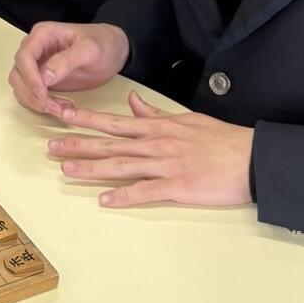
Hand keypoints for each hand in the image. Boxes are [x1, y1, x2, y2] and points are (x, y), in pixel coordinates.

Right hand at [8, 21, 130, 113]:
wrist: (113, 50)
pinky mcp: (42, 79)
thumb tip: (44, 77)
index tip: (43, 95)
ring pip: (20, 86)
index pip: (24, 57)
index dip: (30, 78)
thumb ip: (66, 61)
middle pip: (18, 73)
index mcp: (43, 35)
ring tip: (60, 109)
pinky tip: (61, 107)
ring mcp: (37, 64)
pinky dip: (40, 104)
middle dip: (31, 94)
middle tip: (52, 108)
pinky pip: (31, 94)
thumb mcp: (89, 50)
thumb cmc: (103, 44)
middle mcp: (35, 48)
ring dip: (34, 102)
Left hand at [45, 93, 254, 208]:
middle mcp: (157, 143)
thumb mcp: (187, 119)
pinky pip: (146, 191)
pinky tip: (105, 200)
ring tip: (67, 171)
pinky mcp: (179, 186)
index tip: (61, 116)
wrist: (252, 158)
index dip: (86, 119)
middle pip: (110, 143)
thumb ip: (156, 113)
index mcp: (158, 127)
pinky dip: (124, 196)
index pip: (115, 122)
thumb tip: (134, 101)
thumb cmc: (222, 140)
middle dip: (78, 144)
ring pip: (121, 165)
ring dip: (92, 168)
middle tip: (51, 146)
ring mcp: (166, 165)